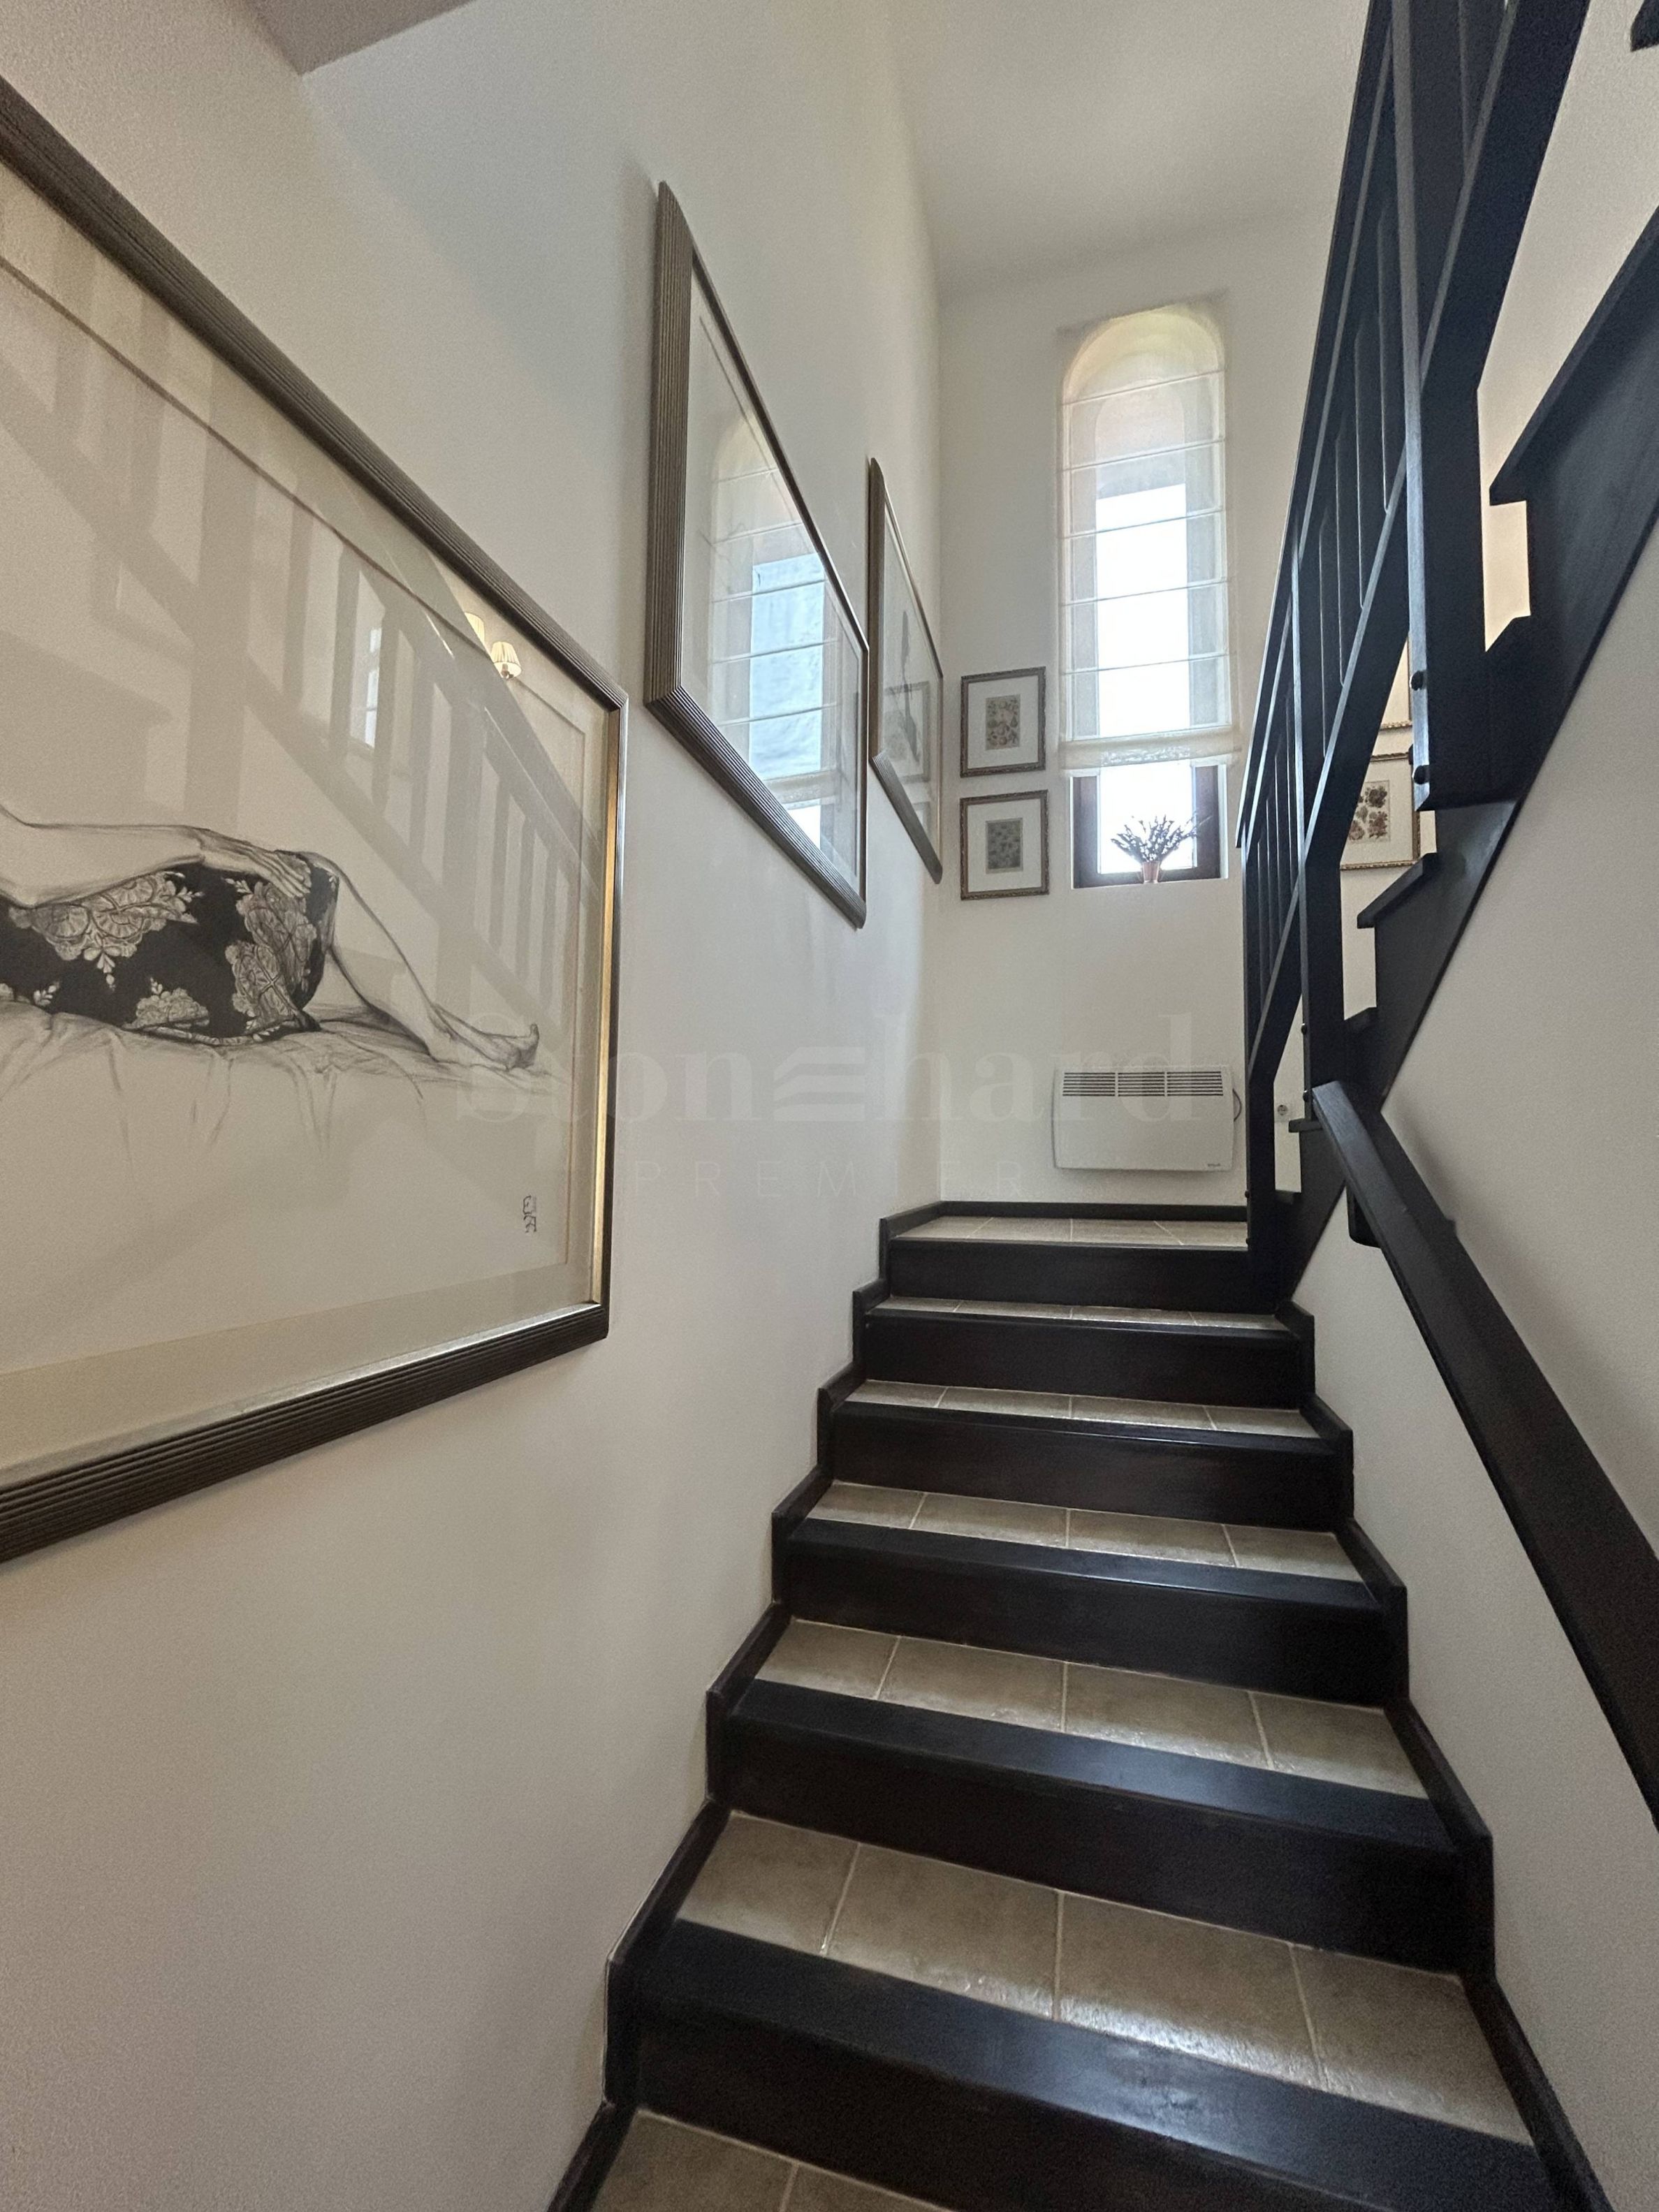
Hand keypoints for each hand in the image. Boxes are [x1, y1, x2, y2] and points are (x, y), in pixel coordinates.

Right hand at [195, 834, 311, 903]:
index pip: (275, 858)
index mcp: (251, 849)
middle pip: (281, 864)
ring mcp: (255, 855)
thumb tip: (239, 867)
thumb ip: (236, 861)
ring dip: (292, 882)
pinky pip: (272, 874)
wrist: (199, 844)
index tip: (297, 877)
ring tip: (302, 892)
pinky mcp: (251, 861)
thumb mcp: (226, 857)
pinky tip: (290, 892)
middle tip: (307, 887)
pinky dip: (283, 884)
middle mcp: (256, 850)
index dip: (288, 868)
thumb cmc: (208, 852)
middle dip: (295, 876)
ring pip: (280, 870)